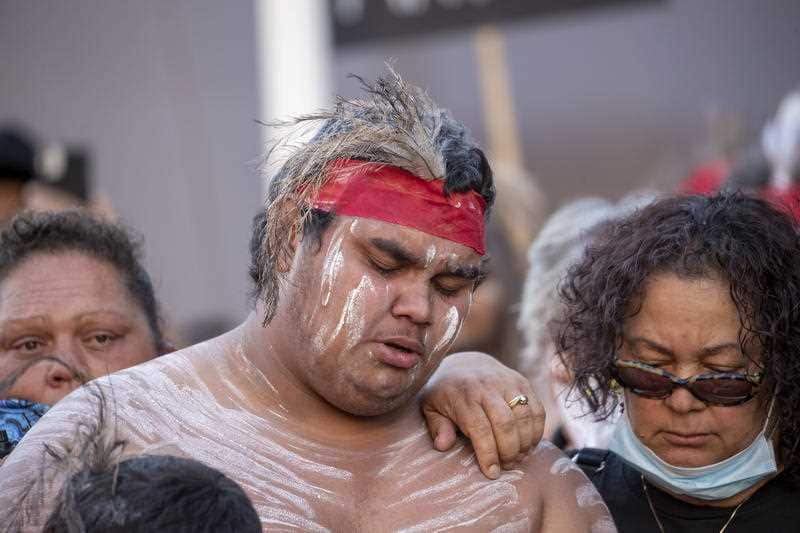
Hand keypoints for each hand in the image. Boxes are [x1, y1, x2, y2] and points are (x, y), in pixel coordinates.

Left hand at [421, 351, 544, 478]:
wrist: (466, 362)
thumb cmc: (446, 391)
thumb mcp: (431, 406)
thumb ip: (437, 426)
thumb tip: (443, 445)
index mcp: (463, 394)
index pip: (480, 428)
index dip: (488, 454)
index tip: (492, 472)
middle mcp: (487, 386)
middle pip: (505, 424)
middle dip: (509, 451)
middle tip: (507, 465)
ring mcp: (507, 382)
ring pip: (524, 417)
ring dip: (525, 443)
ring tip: (519, 457)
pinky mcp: (522, 382)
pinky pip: (537, 409)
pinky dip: (537, 430)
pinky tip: (529, 443)